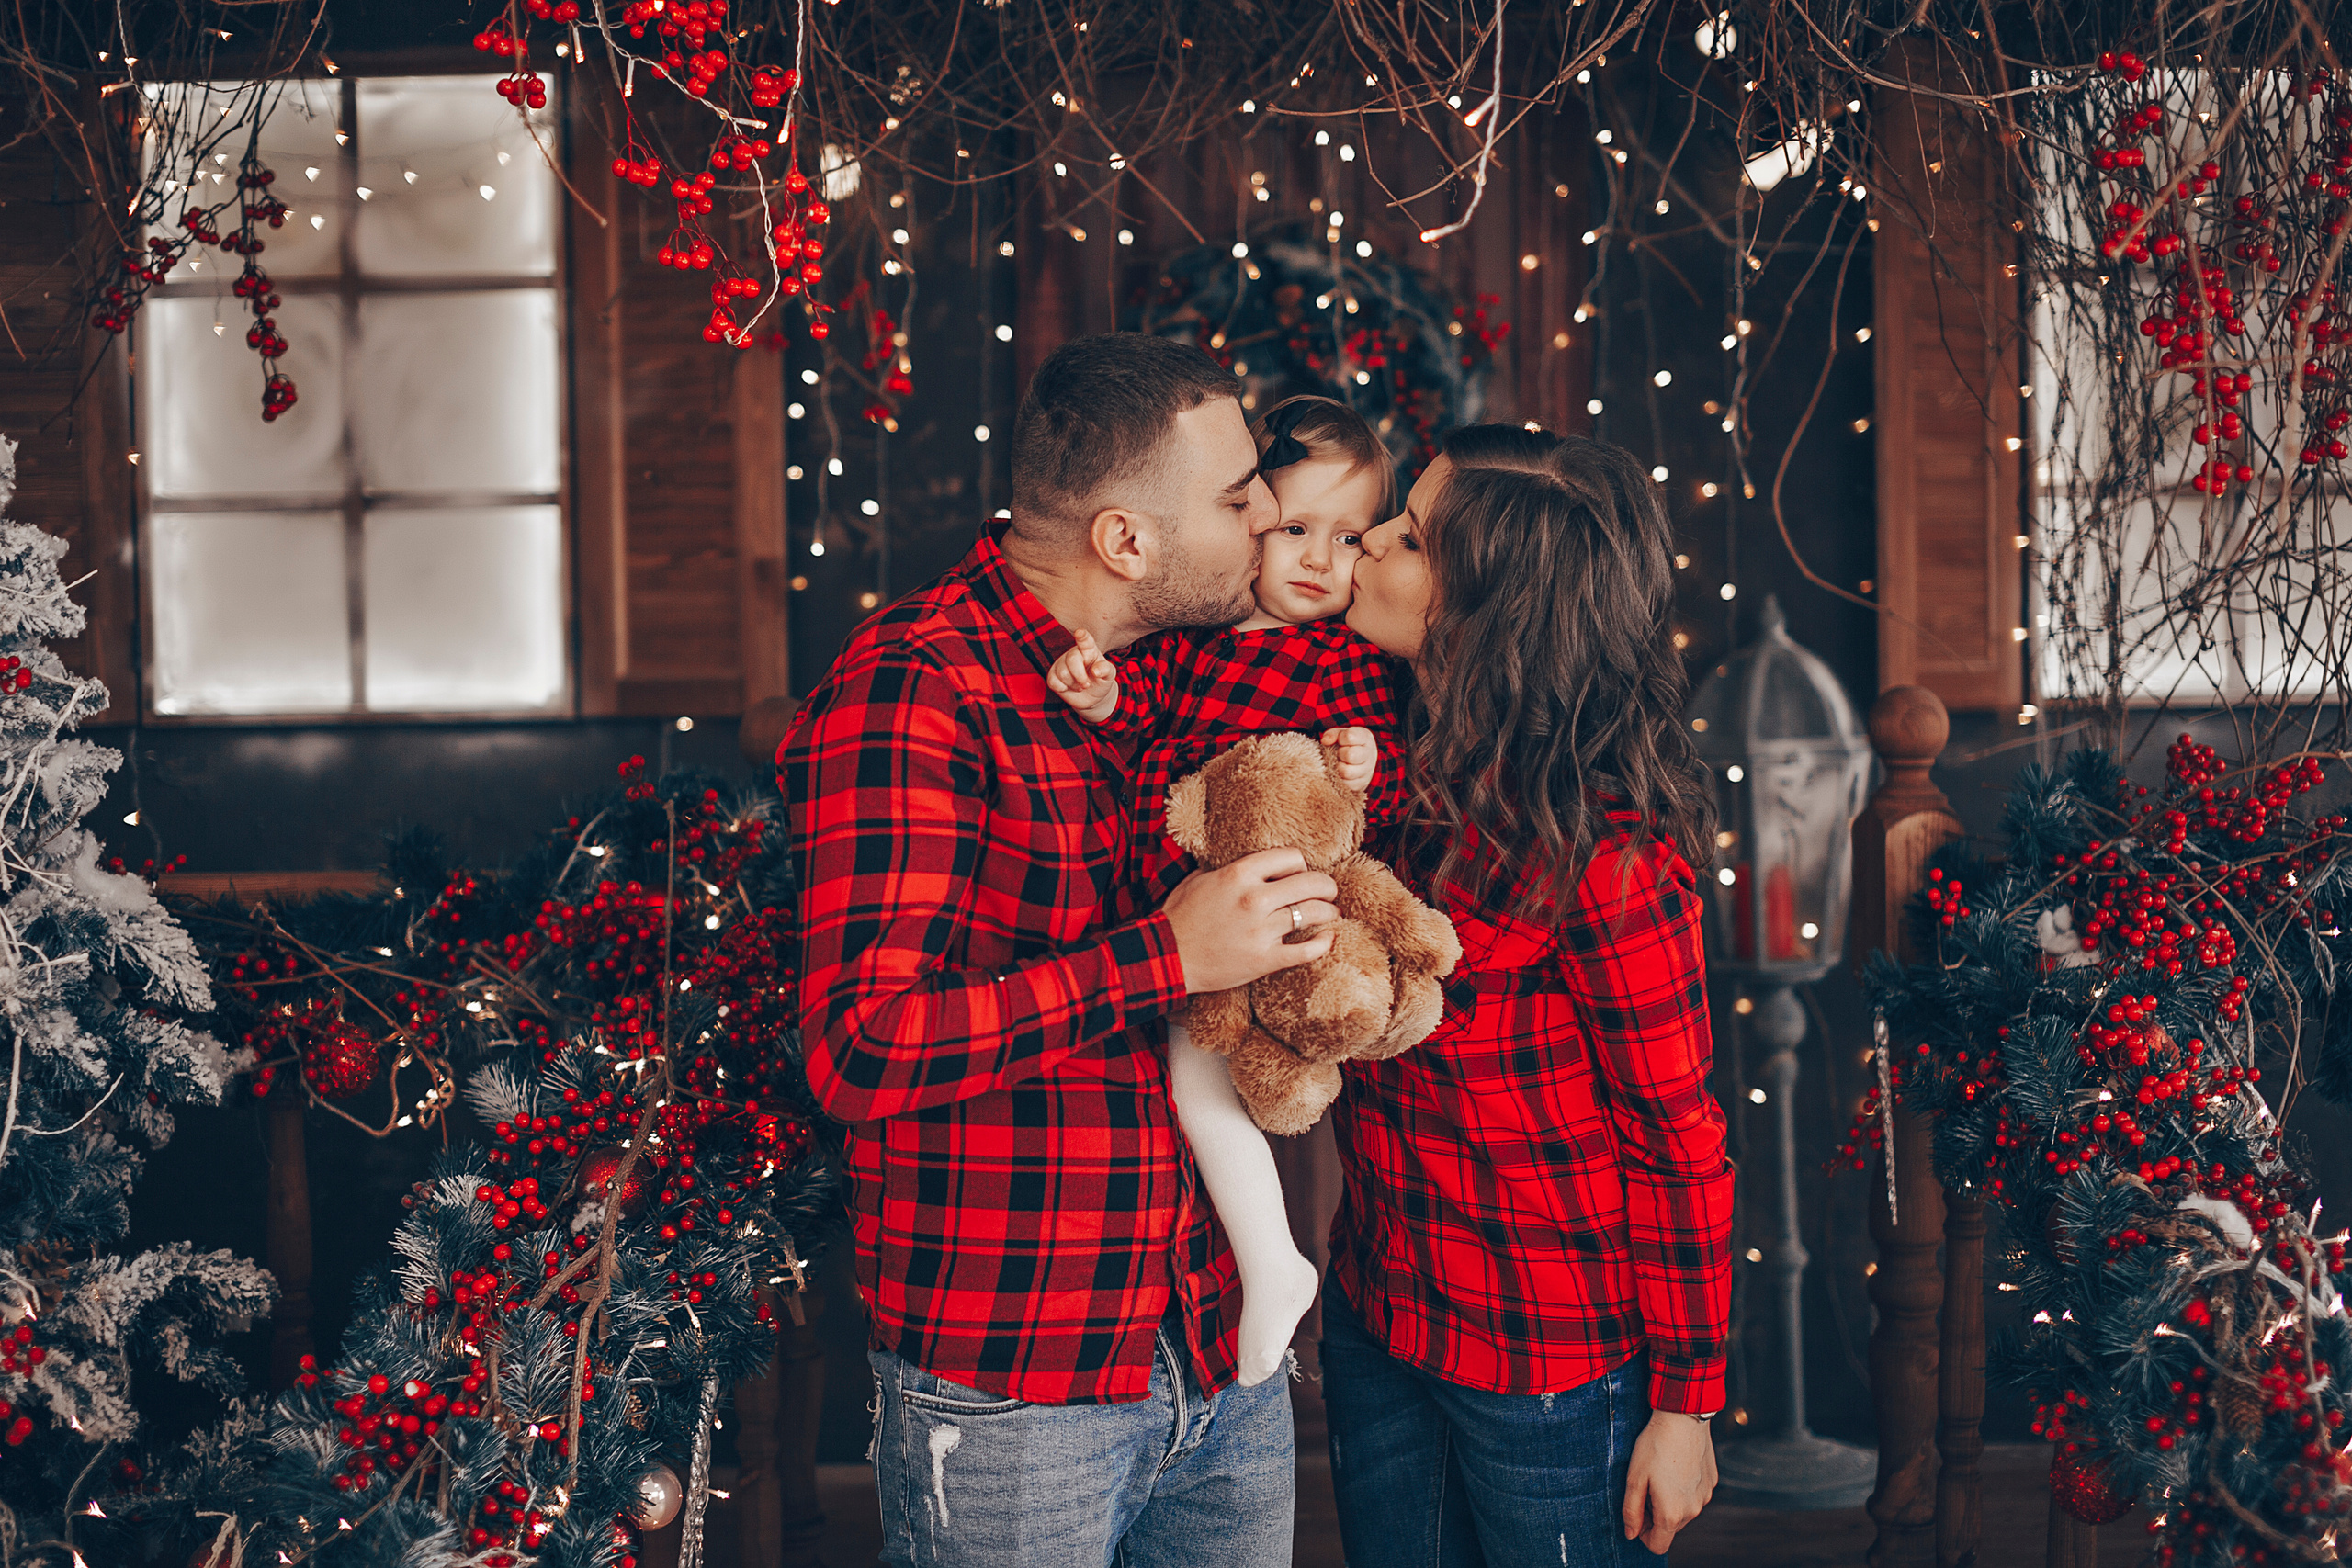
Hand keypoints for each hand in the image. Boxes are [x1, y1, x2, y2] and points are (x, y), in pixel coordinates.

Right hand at [1047, 630, 1118, 722]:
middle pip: (1072, 660)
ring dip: (1073, 685)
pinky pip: (1053, 681)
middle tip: (1087, 685)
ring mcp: (1062, 663)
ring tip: (1080, 687)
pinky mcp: (1053, 675)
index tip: (1079, 633)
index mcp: (1089, 650)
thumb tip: (1095, 671)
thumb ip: (1106, 670)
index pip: (1085, 641)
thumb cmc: (1101, 681)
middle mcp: (1074, 654)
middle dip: (1080, 677)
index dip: (1082, 636)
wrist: (1092, 696)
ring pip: (1062, 673)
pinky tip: (1069, 687)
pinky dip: (1063, 688)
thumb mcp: (1109, 675)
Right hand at [1161, 847, 1339, 995]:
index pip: (1291, 857)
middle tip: (1329, 891)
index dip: (1300, 865)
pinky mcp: (1264, 960)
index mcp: (1238, 874)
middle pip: (1310, 883)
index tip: (1300, 873)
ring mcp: (1261, 931)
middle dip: (1326, 886)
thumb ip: (1226, 867)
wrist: (1167, 958)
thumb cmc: (1179, 917)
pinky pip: (1305, 950)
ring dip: (1328, 912)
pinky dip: (1322, 944)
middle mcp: (1254, 899)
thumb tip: (1246, 860)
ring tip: (1331, 913)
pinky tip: (1328, 939)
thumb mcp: (1198, 879)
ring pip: (1313, 913)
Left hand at [1321, 727, 1376, 793]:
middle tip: (1339, 753)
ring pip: (1346, 772)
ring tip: (1339, 763)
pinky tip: (1339, 773)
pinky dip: (1338, 779)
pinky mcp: (1359, 785)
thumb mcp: (1342, 735)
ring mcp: (1366, 772)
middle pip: (1350, 755)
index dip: (1340, 738)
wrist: (1362, 761)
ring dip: (1338, 768)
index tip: (1341, 741)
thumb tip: (1325, 741)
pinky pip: (1344, 784)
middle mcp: (1369, 755)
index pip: (1350, 737)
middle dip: (1340, 754)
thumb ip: (1333, 734)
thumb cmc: (1348, 745)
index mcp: (1365, 738)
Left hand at [1622, 1410, 1715, 1555]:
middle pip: (1670, 1527)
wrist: (1683, 1417)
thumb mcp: (1634, 1478)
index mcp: (1672, 1513)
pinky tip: (1675, 1465)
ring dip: (1670, 1501)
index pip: (1657, 1545)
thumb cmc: (1654, 1446)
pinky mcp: (1711, 1482)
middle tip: (1645, 1486)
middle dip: (1655, 1515)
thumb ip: (1631, 1510)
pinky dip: (1683, 1488)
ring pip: (1683, 1511)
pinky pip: (1694, 1494)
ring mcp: (1705, 1496)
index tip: (1637, 1512)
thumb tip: (1630, 1534)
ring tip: (1660, 1473)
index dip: (1643, 1534)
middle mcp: (1693, 1510)